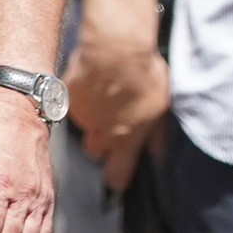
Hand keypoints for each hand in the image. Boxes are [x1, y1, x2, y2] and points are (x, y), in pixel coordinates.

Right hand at [64, 15, 171, 195]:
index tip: (118, 181)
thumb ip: (158, 132)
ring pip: (84, 127)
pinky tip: (94, 81)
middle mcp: (101, 133)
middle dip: (103, 143)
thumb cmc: (143, 75)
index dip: (117, 178)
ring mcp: (83, 116)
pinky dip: (82, 96)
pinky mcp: (68, 97)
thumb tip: (157, 149)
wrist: (115, 51)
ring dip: (93, 118)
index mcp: (126, 139)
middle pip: (96, 151)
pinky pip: (73, 104)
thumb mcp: (163, 106)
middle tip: (114, 124)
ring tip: (106, 96)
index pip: (117, 173)